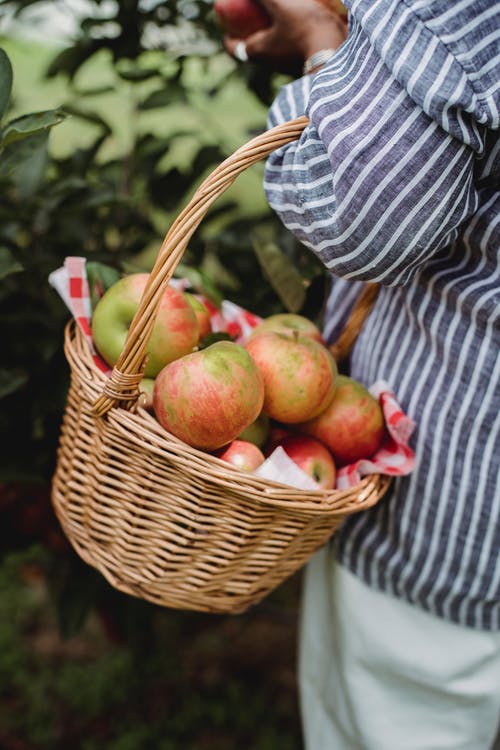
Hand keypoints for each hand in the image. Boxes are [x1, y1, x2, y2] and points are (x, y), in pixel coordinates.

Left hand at [224, 0, 347, 75]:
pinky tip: (297, 19)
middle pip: (252, 48)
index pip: (233, 49)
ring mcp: (286, 65)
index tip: (227, 25)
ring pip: (272, 49)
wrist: (336, 54)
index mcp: (257, 53)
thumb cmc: (304, 30)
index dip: (228, 37)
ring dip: (270, 34)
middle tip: (249, 18)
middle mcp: (269, 64)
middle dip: (249, 34)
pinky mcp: (304, 62)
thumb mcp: (281, 5)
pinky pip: (290, 48)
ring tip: (273, 15)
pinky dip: (288, 36)